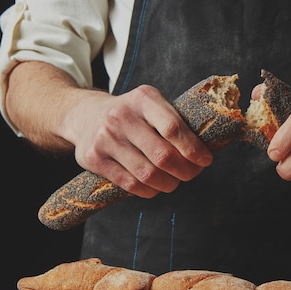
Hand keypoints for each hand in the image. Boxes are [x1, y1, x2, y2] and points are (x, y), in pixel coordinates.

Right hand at [61, 85, 212, 197]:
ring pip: (148, 174)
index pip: (173, 128)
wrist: (84, 115)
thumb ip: (176, 122)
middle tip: (192, 173)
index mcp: (143, 99)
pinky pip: (131, 184)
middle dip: (186, 171)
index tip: (205, 160)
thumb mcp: (152, 105)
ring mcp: (105, 138)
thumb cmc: (132, 114)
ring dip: (169, 184)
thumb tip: (206, 152)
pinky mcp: (94, 159)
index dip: (194, 149)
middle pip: (163, 156)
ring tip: (174, 181)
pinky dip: (150, 191)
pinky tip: (155, 186)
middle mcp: (122, 116)